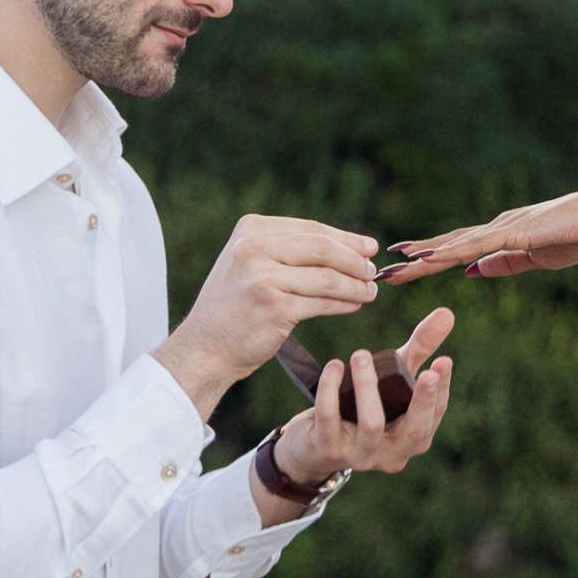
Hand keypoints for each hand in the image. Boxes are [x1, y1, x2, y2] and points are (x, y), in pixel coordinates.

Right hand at [156, 215, 381, 419]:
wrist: (204, 349)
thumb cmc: (234, 307)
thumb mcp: (250, 263)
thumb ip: (289, 250)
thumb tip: (352, 246)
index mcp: (251, 229)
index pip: (311, 228)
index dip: (345, 238)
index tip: (369, 247)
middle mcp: (254, 248)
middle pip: (322, 247)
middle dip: (354, 259)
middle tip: (373, 271)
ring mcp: (263, 277)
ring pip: (327, 276)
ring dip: (355, 284)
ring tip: (369, 291)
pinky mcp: (275, 308)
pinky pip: (322, 302)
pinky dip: (344, 303)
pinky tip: (355, 304)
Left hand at [261, 310, 456, 514]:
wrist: (315, 444)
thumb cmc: (365, 406)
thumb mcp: (394, 379)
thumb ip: (420, 349)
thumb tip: (447, 313)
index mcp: (413, 440)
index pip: (434, 416)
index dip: (441, 390)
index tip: (444, 360)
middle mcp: (392, 454)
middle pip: (415, 432)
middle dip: (423, 401)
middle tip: (427, 371)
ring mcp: (361, 455)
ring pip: (372, 424)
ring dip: (368, 387)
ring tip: (361, 355)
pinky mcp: (329, 449)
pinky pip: (330, 418)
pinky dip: (331, 390)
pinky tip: (335, 366)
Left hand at [384, 180, 577, 282]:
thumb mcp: (538, 259)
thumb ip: (507, 264)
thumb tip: (473, 273)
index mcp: (500, 237)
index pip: (456, 251)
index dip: (427, 259)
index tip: (400, 266)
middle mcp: (494, 230)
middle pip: (445, 247)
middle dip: (413, 260)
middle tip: (381, 270)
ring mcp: (501, 230)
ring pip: (453, 247)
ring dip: (422, 257)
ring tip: (393, 266)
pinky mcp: (513, 233)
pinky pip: (475, 246)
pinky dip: (449, 252)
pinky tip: (429, 258)